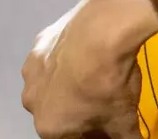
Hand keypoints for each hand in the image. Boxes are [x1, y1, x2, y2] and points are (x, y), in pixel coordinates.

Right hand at [20, 0, 148, 138]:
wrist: (102, 30)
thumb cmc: (110, 82)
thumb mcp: (124, 119)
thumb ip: (125, 137)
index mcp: (49, 128)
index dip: (94, 133)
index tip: (109, 124)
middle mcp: (32, 102)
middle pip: (59, 113)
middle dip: (80, 111)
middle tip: (106, 98)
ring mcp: (32, 71)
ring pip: (53, 84)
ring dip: (71, 84)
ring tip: (96, 72)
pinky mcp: (39, 43)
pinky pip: (54, 56)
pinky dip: (67, 57)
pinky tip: (88, 50)